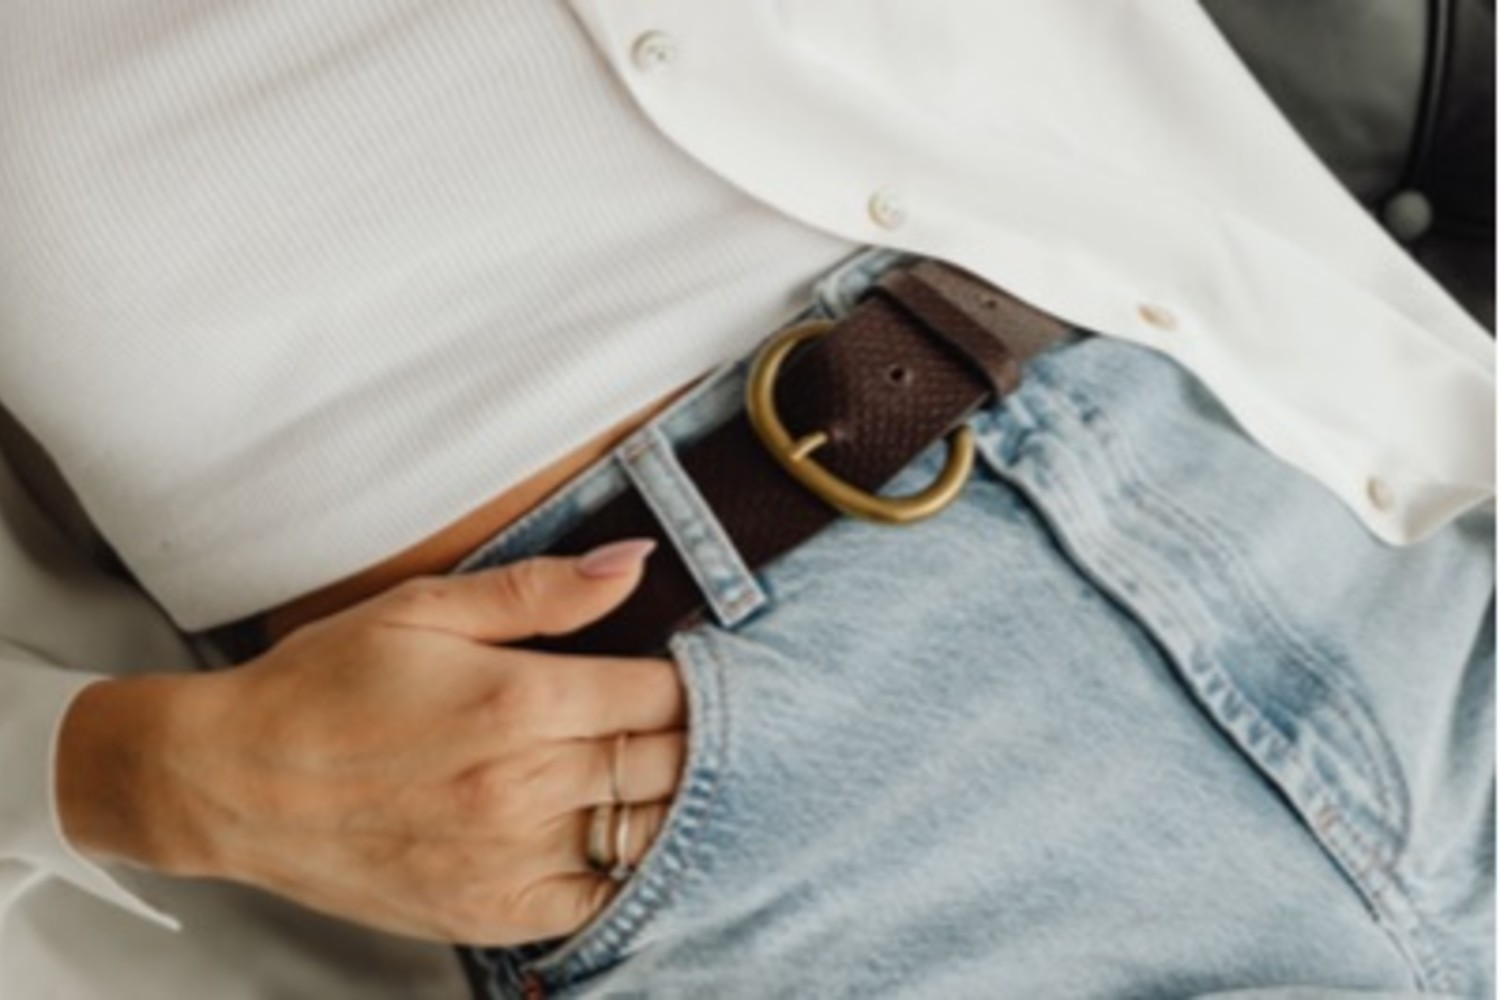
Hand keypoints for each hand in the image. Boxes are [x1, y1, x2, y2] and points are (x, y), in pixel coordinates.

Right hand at [57, 540, 686, 944]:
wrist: (233, 785)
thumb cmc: (328, 684)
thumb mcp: (426, 609)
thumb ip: (542, 590)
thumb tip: (636, 561)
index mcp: (520, 701)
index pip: (664, 694)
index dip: (696, 678)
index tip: (698, 666)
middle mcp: (527, 787)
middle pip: (669, 764)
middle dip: (695, 736)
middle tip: (698, 717)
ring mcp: (512, 859)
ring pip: (647, 834)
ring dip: (672, 802)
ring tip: (670, 771)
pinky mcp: (493, 912)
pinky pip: (600, 902)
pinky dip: (627, 869)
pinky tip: (620, 833)